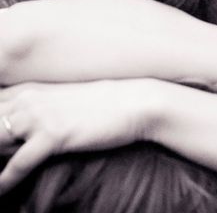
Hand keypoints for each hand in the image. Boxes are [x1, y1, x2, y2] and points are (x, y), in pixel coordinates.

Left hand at [0, 79, 155, 193]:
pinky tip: (0, 191)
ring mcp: (40, 117)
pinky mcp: (54, 135)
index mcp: (28, 91)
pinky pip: (18, 165)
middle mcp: (28, 100)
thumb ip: (38, 111)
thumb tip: (18, 133)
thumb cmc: (105, 105)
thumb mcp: (65, 102)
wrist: (137, 103)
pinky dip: (4, 182)